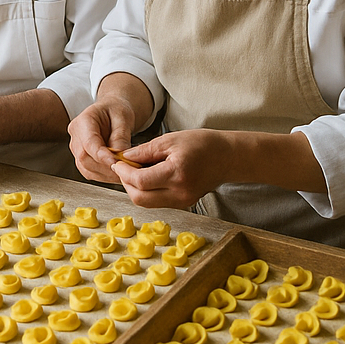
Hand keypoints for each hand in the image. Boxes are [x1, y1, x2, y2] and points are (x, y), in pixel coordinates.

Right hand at [68, 98, 137, 183]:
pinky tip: (116, 171)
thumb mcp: (123, 117)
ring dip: (106, 174)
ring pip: (86, 168)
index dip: (102, 156)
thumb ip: (121, 136)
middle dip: (106, 167)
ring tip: (124, 170)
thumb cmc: (116, 110)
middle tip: (126, 169)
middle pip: (84, 158)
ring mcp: (76, 147)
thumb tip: (121, 157)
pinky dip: (104, 175)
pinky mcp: (82, 158)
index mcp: (83, 121)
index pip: (88, 143)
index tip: (116, 163)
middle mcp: (76, 135)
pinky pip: (90, 172)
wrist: (112, 110)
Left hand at [112, 129, 233, 208]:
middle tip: (122, 167)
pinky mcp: (184, 203)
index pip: (141, 181)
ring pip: (147, 203)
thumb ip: (145, 151)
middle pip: (141, 199)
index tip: (117, 162)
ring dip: (135, 188)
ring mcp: (183, 201)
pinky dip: (147, 191)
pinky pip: (158, 201)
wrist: (227, 157)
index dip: (124, 173)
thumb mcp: (170, 140)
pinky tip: (146, 176)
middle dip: (126, 183)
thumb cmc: (201, 144)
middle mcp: (180, 193)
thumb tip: (124, 158)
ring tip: (133, 170)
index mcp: (177, 174)